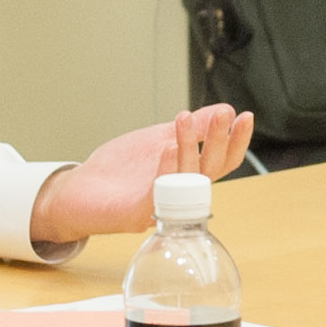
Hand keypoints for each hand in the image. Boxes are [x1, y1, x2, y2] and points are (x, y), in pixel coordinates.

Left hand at [29, 104, 257, 245]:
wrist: (79, 189)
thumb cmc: (120, 170)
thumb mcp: (160, 139)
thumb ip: (192, 129)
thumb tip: (225, 111)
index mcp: (188, 176)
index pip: (223, 162)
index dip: (237, 141)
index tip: (245, 117)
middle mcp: (179, 195)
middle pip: (209, 171)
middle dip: (218, 142)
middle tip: (221, 117)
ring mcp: (159, 207)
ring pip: (185, 181)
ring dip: (190, 149)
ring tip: (185, 120)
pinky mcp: (135, 215)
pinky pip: (157, 196)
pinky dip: (165, 172)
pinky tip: (168, 149)